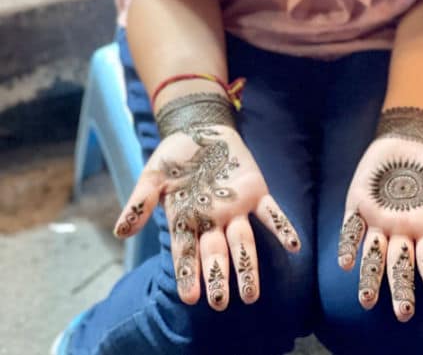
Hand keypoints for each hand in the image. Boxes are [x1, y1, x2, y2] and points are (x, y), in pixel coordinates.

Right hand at [113, 124, 300, 307]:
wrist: (199, 128)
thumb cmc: (173, 157)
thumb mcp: (152, 176)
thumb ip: (140, 202)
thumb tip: (121, 231)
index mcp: (186, 221)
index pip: (186, 253)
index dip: (189, 274)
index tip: (192, 298)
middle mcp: (213, 221)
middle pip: (216, 253)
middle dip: (218, 277)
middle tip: (221, 303)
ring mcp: (236, 209)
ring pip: (244, 241)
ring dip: (249, 265)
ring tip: (251, 294)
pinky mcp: (255, 192)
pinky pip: (271, 213)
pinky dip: (282, 227)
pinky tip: (293, 245)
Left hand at [338, 136, 422, 320]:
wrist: (407, 139)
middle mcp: (401, 230)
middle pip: (400, 265)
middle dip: (401, 288)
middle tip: (403, 313)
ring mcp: (378, 221)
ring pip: (373, 255)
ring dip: (370, 277)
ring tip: (367, 300)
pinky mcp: (358, 206)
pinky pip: (351, 230)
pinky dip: (348, 246)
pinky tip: (345, 263)